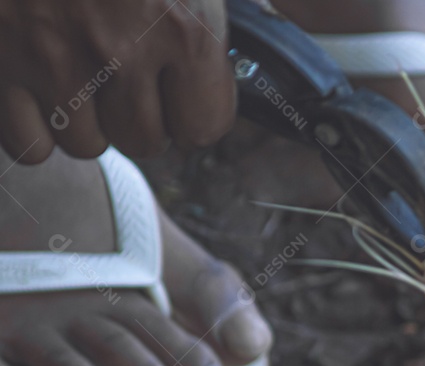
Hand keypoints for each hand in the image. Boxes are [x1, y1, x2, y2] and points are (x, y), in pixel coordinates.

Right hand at [0, 0, 234, 162]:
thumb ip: (213, 27)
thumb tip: (266, 52)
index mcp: (183, 29)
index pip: (204, 127)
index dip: (195, 110)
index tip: (184, 88)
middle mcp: (121, 51)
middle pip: (145, 142)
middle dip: (143, 117)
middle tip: (128, 74)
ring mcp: (54, 58)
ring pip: (87, 146)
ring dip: (89, 121)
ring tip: (83, 73)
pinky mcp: (0, 59)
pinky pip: (30, 145)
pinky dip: (38, 129)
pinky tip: (45, 91)